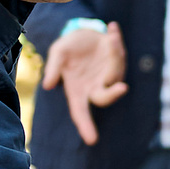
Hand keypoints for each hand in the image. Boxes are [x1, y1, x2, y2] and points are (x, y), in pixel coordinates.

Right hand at [41, 22, 127, 144]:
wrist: (83, 32)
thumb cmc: (68, 49)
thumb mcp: (58, 53)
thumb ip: (53, 68)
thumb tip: (47, 86)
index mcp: (78, 91)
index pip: (81, 113)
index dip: (86, 126)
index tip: (92, 140)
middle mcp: (95, 87)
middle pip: (105, 98)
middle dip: (113, 94)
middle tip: (122, 88)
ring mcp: (109, 76)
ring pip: (116, 70)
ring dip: (113, 53)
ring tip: (109, 36)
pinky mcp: (119, 62)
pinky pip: (120, 53)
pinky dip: (116, 40)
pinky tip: (111, 28)